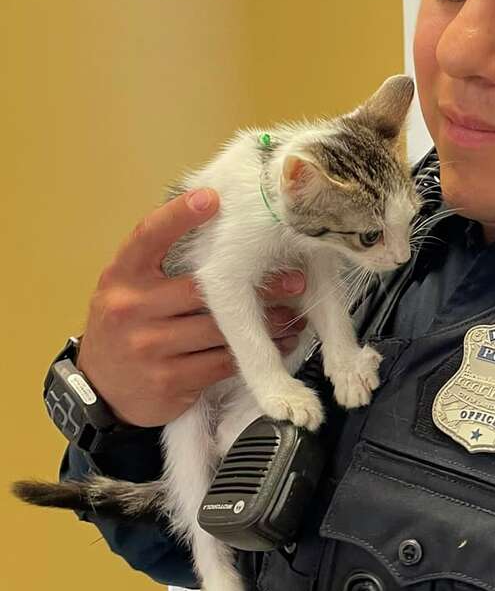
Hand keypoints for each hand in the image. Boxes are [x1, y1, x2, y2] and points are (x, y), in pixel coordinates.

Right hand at [76, 190, 307, 426]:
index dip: (179, 216)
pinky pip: (224, 362)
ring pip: (222, 328)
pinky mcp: (170, 380)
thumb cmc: (129, 327)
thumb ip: (162, 262)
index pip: (147, 237)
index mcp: (121, 276)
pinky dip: (254, 353)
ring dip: (265, 323)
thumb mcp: (129, 289)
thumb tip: (218, 223)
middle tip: (294, 280)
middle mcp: (131, 308)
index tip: (213, 199)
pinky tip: (275, 346)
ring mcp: (149, 346)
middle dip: (256, 285)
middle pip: (204, 289)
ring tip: (291, 316)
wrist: (104, 391)